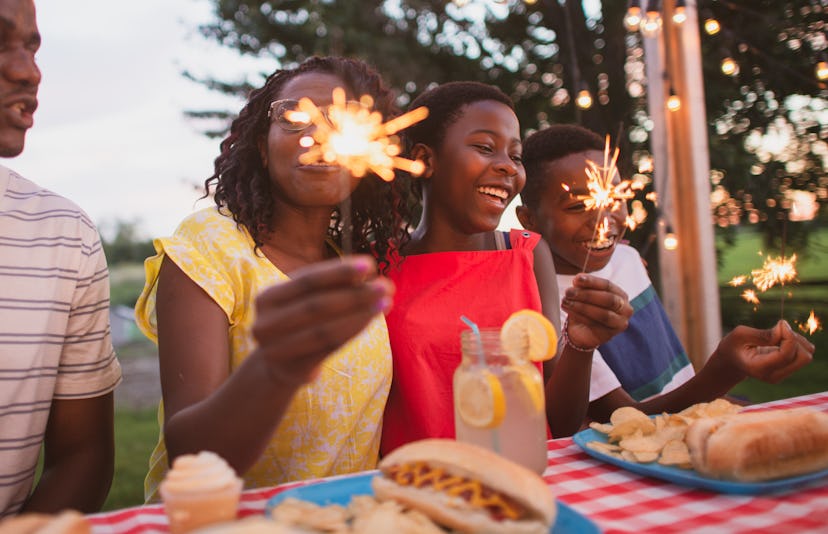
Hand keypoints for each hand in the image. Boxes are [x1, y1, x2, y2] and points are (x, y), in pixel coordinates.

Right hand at [251, 255, 393, 385]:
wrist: (281, 365)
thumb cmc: (301, 323)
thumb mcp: (306, 300)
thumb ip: (329, 287)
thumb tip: (366, 272)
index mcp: (267, 297)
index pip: (306, 280)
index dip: (338, 271)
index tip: (370, 264)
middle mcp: (265, 323)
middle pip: (317, 305)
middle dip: (355, 294)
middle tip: (386, 285)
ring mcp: (276, 349)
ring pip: (325, 329)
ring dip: (359, 314)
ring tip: (385, 302)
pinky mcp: (293, 369)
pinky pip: (329, 347)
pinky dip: (353, 330)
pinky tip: (372, 319)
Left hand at [561, 274, 631, 350]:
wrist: (581, 331)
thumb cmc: (585, 308)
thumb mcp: (585, 294)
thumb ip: (584, 286)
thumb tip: (578, 279)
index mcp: (621, 295)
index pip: (608, 285)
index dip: (592, 281)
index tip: (576, 279)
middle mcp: (625, 309)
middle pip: (608, 299)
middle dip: (586, 295)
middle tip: (569, 292)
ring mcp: (619, 323)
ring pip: (602, 314)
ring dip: (581, 306)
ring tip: (565, 301)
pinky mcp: (609, 334)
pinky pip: (594, 324)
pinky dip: (579, 316)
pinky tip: (568, 310)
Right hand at [714, 320, 813, 383]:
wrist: (731, 361)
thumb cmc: (733, 346)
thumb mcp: (739, 335)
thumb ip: (761, 334)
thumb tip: (784, 330)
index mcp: (759, 368)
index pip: (787, 354)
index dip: (789, 336)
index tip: (779, 323)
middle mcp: (774, 375)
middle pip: (804, 357)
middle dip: (795, 339)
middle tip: (778, 331)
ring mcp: (782, 374)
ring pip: (807, 355)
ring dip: (796, 340)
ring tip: (778, 335)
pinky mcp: (788, 369)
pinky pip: (804, 353)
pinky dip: (797, 343)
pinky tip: (781, 340)